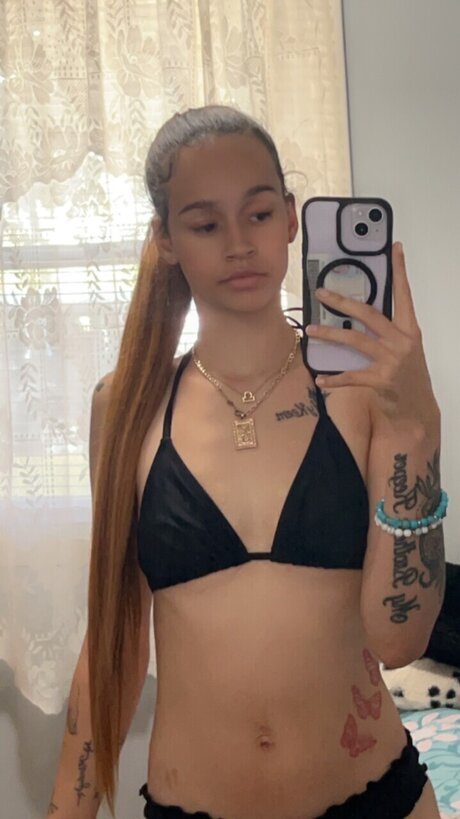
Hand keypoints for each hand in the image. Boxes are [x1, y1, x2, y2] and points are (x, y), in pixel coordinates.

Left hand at [305, 242, 438, 426]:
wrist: (417, 408)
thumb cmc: (407, 374)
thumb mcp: (404, 348)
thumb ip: (388, 330)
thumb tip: (359, 311)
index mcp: (409, 330)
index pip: (404, 294)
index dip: (399, 271)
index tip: (395, 247)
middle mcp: (402, 341)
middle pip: (369, 314)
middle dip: (343, 302)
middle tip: (321, 293)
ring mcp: (392, 361)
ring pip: (355, 340)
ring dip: (330, 334)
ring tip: (310, 330)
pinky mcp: (382, 381)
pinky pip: (352, 376)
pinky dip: (334, 379)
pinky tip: (320, 378)